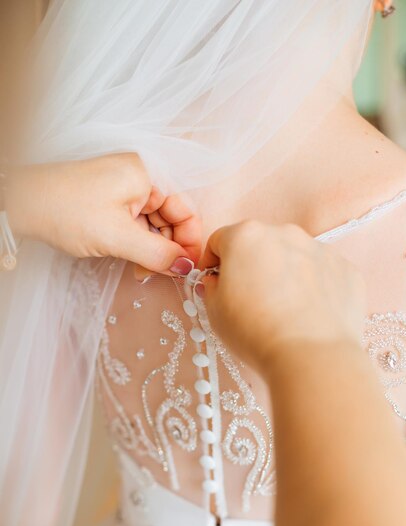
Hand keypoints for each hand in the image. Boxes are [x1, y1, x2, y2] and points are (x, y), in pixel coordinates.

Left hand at [5, 153, 200, 275]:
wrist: (20, 204)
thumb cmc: (66, 210)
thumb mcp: (118, 237)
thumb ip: (158, 254)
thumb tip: (186, 268)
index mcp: (148, 175)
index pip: (186, 209)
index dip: (190, 241)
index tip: (187, 269)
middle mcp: (141, 178)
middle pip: (171, 218)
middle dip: (168, 249)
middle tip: (160, 274)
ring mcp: (125, 189)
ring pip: (154, 225)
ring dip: (152, 250)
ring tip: (141, 270)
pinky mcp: (112, 201)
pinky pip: (137, 225)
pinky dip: (138, 244)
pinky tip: (132, 261)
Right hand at [200, 221, 365, 373]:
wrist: (311, 356)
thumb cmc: (255, 332)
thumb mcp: (214, 311)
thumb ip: (211, 287)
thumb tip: (218, 281)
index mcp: (246, 236)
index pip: (220, 240)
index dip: (212, 263)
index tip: (214, 282)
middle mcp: (285, 233)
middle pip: (259, 245)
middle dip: (251, 267)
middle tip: (249, 301)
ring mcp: (319, 249)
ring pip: (293, 257)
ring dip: (284, 275)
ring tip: (283, 312)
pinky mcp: (345, 269)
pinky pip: (321, 273)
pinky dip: (313, 288)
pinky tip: (308, 316)